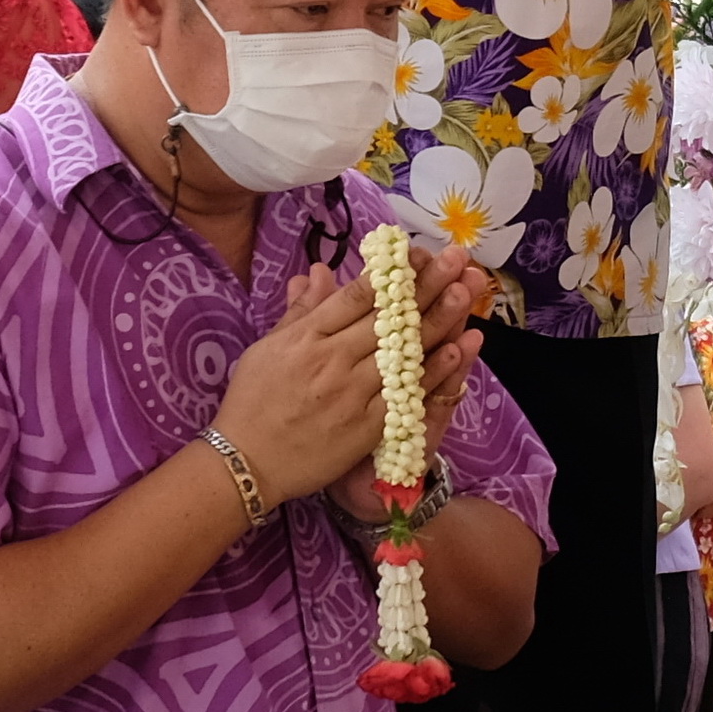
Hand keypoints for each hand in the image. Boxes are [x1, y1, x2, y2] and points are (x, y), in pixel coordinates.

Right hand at [241, 239, 490, 523]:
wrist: (246, 462)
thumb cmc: (252, 402)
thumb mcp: (268, 348)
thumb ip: (300, 310)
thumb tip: (320, 271)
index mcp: (306, 336)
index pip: (354, 296)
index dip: (389, 272)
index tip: (417, 249)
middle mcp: (331, 359)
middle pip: (387, 317)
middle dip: (425, 285)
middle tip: (456, 259)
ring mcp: (351, 393)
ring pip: (403, 350)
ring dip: (438, 319)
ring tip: (466, 291)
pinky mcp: (366, 426)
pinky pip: (405, 394)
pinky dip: (431, 372)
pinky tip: (456, 350)